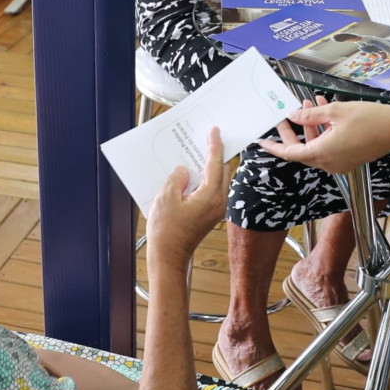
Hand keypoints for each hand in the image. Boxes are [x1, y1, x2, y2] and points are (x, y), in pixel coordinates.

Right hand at [145, 130, 226, 272]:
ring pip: (220, 181)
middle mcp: (219, 202)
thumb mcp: (166, 198)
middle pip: (223, 171)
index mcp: (210, 196)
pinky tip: (192, 176)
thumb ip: (177, 178)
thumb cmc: (166, 231)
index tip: (214, 131)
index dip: (215, 145)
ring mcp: (216, 210)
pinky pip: (212, 191)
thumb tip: (184, 170)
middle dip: (216, 155)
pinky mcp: (210, 215)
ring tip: (198, 156)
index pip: (216, 163)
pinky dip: (206, 180)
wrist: (169, 257)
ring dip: (211, 168)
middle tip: (206, 140)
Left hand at [262, 98, 389, 174]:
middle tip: (286, 114)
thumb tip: (292, 116)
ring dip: (310, 127)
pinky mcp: (348, 160)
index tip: (262, 140)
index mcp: (323, 153)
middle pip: (301, 149)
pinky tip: (325, 113)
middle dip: (293, 131)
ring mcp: (339, 163)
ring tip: (310, 104)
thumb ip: (310, 116)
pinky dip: (323, 132)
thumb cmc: (371, 119)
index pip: (290, 153)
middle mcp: (329, 163)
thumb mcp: (335, 112)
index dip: (274, 146)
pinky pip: (328, 147)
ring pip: (315, 146)